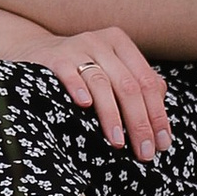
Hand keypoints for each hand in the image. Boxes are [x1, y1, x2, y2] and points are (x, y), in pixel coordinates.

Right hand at [36, 25, 172, 163]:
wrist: (34, 52)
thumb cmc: (81, 69)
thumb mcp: (110, 71)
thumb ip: (137, 85)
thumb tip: (162, 114)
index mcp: (120, 44)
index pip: (147, 82)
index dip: (157, 115)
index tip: (162, 144)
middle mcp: (100, 43)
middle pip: (128, 85)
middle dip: (139, 122)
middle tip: (144, 152)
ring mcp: (76, 48)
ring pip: (102, 83)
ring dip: (112, 116)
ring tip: (118, 142)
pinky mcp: (53, 58)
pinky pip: (69, 73)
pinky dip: (78, 88)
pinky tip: (85, 106)